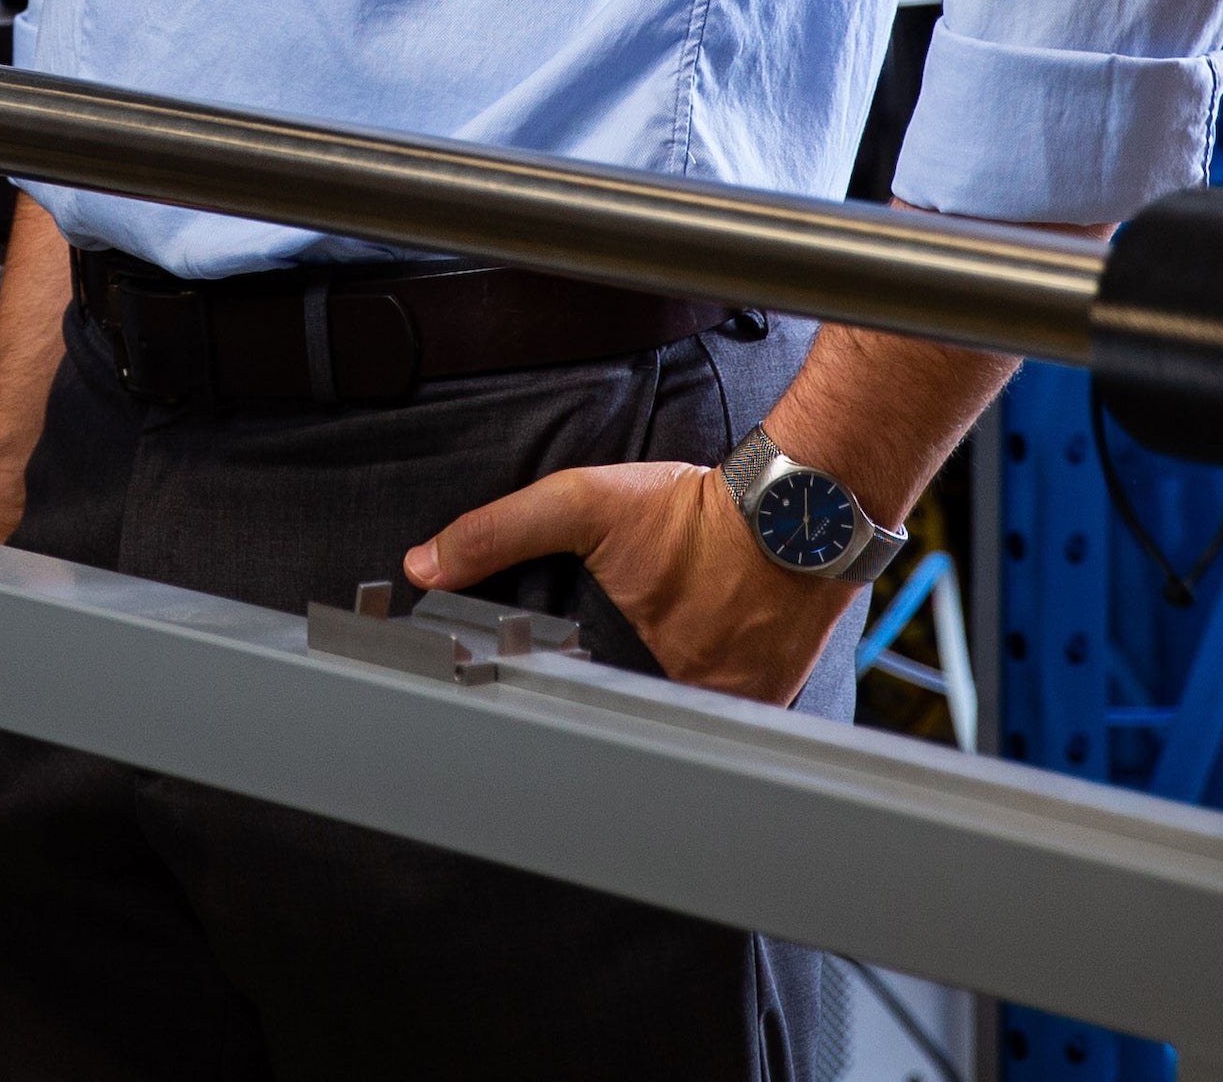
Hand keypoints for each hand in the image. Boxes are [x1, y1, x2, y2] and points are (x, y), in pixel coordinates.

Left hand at [401, 459, 860, 705]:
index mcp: (635, 666)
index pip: (580, 707)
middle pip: (630, 717)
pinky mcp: (773, 700)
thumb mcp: (581, 504)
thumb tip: (424, 567)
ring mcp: (737, 706)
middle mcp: (689, 698)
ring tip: (655, 661)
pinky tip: (703, 658)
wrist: (798, 507)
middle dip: (611, 696)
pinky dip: (710, 694)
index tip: (542, 698)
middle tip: (605, 663)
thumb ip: (498, 533)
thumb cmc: (694, 510)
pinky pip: (727, 713)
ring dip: (663, 696)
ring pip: (680, 718)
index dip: (561, 698)